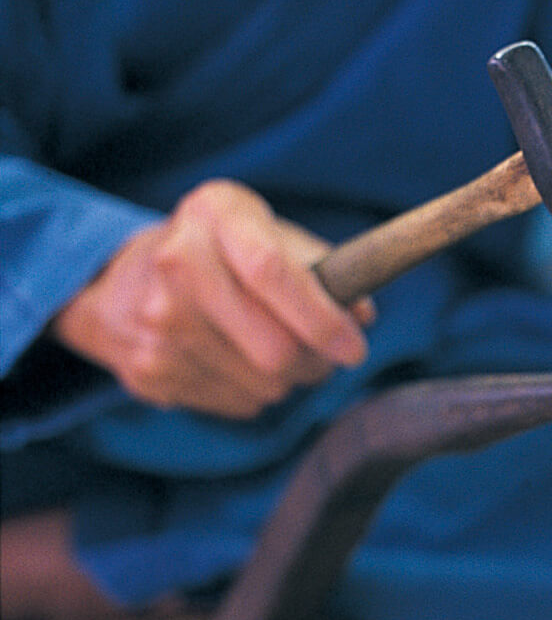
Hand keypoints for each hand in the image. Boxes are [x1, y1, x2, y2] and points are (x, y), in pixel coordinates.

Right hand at [51, 180, 374, 419]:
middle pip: (275, 348)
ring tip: (273, 348)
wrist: (122, 279)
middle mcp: (177, 264)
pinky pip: (238, 403)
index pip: (272, 273)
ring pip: (264, 385)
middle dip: (315, 361)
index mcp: (215, 216)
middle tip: (324, 352)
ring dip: (289, 379)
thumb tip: (361, 316)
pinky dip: (254, 391)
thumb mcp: (271, 234)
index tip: (354, 349)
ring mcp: (155, 322)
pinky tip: (234, 360)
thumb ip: (325, 270)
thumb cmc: (224, 253)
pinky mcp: (148, 371)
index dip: (321, 319)